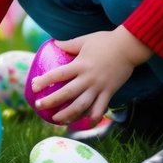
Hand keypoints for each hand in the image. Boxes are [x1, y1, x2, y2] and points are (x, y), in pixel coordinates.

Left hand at [29, 27, 151, 125]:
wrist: (129, 47)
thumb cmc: (105, 41)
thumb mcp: (85, 40)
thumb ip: (69, 44)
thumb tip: (55, 43)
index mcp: (80, 64)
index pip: (58, 75)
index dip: (44, 81)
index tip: (33, 86)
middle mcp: (88, 78)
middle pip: (67, 93)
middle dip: (51, 101)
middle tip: (39, 106)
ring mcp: (99, 87)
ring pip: (82, 105)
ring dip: (68, 114)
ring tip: (57, 119)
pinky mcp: (109, 92)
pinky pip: (100, 108)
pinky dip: (93, 118)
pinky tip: (84, 123)